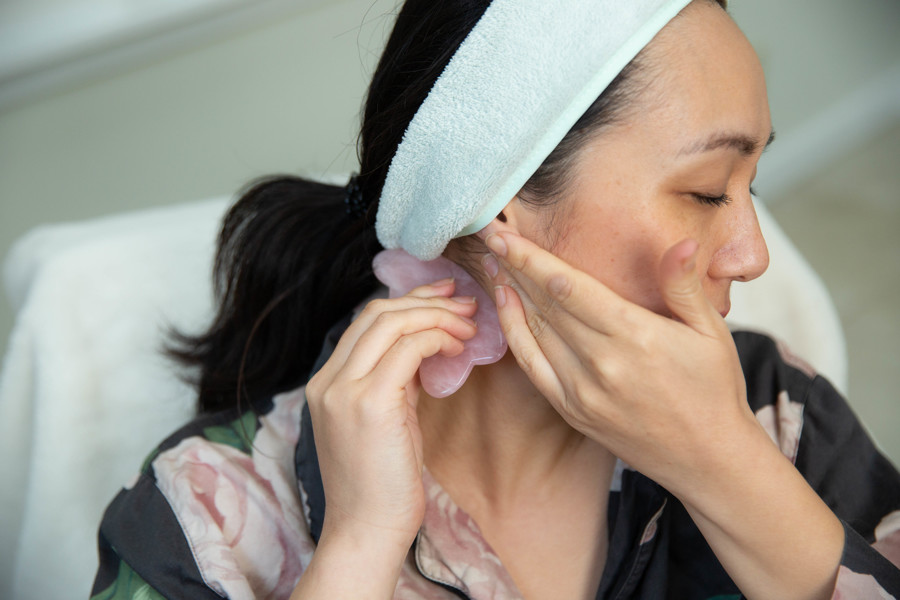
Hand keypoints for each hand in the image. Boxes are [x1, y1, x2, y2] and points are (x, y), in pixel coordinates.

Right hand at [304, 279, 476, 551]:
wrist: (366, 530)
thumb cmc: (381, 483)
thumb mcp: (384, 419)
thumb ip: (394, 380)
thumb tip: (423, 345)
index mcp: (326, 382)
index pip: (365, 321)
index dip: (409, 301)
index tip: (444, 298)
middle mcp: (328, 380)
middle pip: (377, 313)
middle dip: (427, 301)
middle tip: (465, 304)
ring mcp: (343, 389)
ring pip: (391, 322)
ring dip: (437, 317)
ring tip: (469, 326)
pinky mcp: (369, 402)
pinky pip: (407, 348)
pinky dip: (436, 338)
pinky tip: (457, 349)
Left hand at [481, 232, 842, 599]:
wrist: (707, 458)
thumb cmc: (713, 389)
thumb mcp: (711, 331)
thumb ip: (685, 285)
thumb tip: (682, 243)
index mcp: (636, 337)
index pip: (568, 286)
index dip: (530, 257)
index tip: (504, 232)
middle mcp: (601, 364)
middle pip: (543, 304)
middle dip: (512, 266)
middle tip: (489, 236)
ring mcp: (582, 391)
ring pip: (533, 331)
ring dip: (509, 294)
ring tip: (492, 263)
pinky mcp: (572, 410)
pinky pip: (532, 365)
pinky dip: (514, 333)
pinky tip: (505, 306)